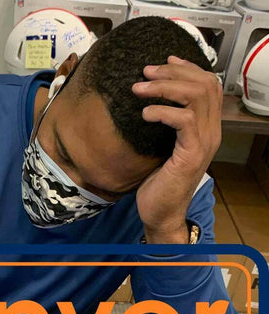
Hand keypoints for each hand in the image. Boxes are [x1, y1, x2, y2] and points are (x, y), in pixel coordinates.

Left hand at [132, 56, 222, 242]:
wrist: (161, 214)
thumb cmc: (158, 184)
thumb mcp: (162, 148)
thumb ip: (165, 125)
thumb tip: (149, 101)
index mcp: (206, 128)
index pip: (208, 84)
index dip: (188, 67)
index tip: (164, 62)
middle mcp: (211, 132)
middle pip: (204, 84)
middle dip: (173, 72)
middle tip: (146, 73)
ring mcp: (204, 142)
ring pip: (195, 97)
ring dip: (164, 87)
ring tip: (140, 89)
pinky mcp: (191, 154)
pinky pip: (183, 120)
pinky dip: (162, 111)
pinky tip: (145, 114)